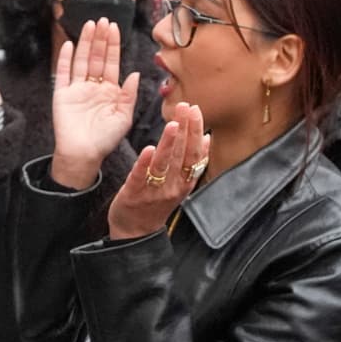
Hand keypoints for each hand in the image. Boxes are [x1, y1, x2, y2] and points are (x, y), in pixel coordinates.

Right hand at [49, 20, 140, 188]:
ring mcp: (77, 89)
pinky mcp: (62, 94)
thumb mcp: (124, 117)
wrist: (83, 154)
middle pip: (97, 57)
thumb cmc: (106, 139)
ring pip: (81, 60)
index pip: (112, 63)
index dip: (113, 45)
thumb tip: (134, 72)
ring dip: (85, 42)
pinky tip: (68, 44)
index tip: (115, 27)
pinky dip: (65, 59)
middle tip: (103, 19)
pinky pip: (63, 73)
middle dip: (100, 39)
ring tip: (89, 24)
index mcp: (110, 91)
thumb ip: (129, 94)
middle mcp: (93, 87)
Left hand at [107, 103, 210, 240]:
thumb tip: (207, 138)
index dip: (196, 132)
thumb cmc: (156, 204)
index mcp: (184, 182)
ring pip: (164, 165)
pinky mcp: (133, 194)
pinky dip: (145, 163)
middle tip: (186, 107)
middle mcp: (172, 187)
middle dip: (185, 130)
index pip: (195, 154)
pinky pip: (141, 177)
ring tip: (173, 124)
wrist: (136, 234)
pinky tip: (149, 149)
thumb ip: (192, 163)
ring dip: (169, 144)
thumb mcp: (179, 184)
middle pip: (182, 155)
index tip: (196, 110)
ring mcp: (154, 191)